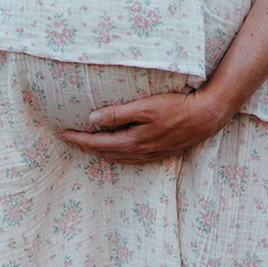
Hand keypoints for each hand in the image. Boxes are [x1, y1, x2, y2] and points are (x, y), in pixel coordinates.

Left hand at [60, 89, 231, 165]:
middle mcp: (137, 153)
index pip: (96, 143)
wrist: (205, 118)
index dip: (78, 139)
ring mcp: (147, 156)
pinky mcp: (156, 154)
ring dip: (98, 152)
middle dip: (84, 146)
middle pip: (102, 152)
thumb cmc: (176, 108)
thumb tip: (93, 118)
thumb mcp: (145, 107)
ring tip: (86, 144)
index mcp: (131, 142)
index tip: (62, 133)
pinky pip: (128, 160)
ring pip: (115, 158)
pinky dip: (115, 155)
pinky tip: (113, 151)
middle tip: (69, 138)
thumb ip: (118, 114)